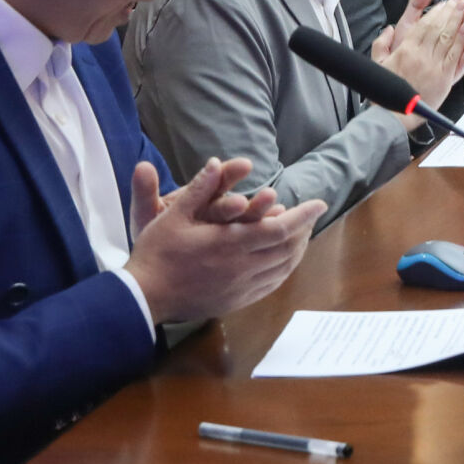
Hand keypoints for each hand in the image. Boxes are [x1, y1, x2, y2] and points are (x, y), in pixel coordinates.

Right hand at [123, 157, 323, 325]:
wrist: (143, 297)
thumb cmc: (156, 253)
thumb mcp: (173, 216)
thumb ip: (199, 189)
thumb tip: (216, 162)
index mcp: (230, 244)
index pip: (280, 229)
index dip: (304, 216)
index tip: (320, 203)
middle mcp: (241, 268)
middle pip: (288, 249)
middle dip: (304, 230)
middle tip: (310, 215)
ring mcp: (240, 288)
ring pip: (283, 268)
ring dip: (297, 249)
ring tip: (301, 233)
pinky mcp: (235, 301)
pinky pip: (270, 285)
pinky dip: (284, 269)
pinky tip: (283, 260)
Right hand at [370, 0, 463, 102]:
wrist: (392, 116)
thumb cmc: (384, 93)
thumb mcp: (376, 65)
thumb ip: (381, 44)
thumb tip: (388, 29)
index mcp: (405, 50)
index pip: (424, 25)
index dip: (436, 12)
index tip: (443, 3)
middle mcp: (421, 56)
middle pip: (439, 28)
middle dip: (450, 12)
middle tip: (459, 0)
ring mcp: (435, 67)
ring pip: (450, 38)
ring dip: (460, 21)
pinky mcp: (445, 79)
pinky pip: (458, 56)